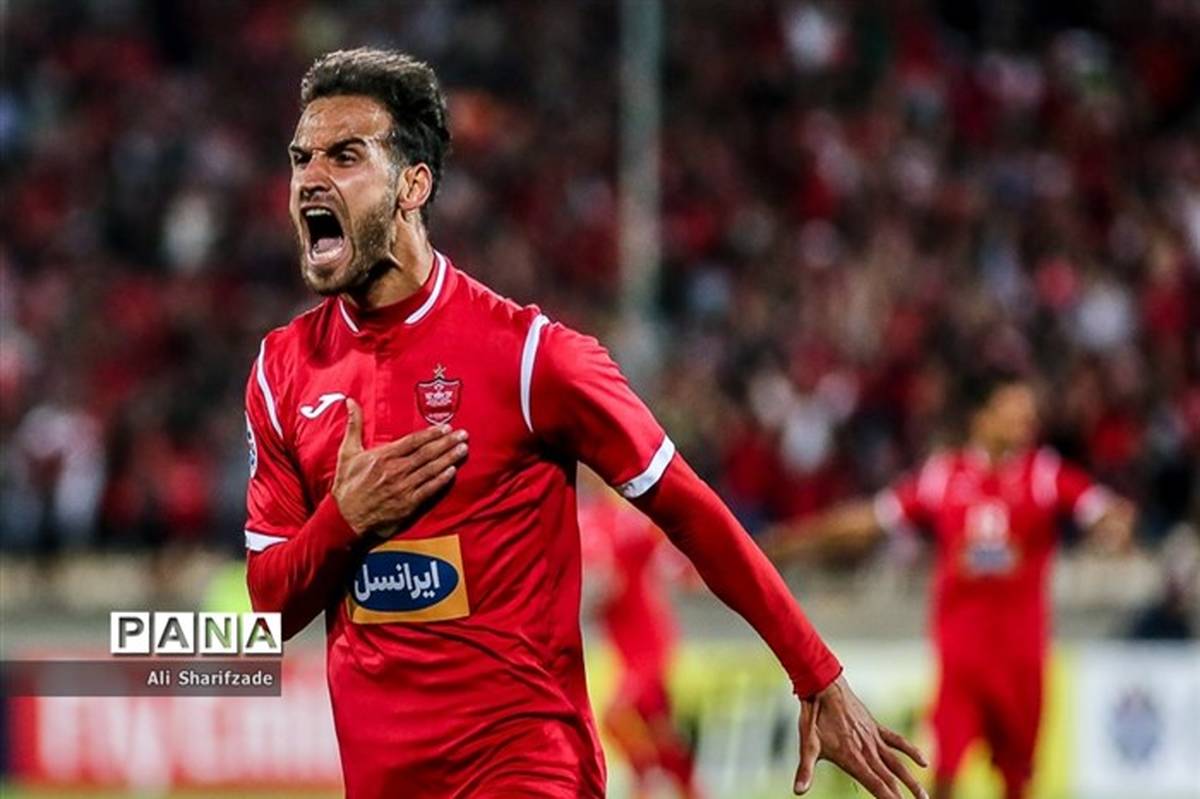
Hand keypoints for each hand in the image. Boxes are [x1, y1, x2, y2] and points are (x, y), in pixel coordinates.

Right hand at [331, 398, 466, 534]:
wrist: (344, 518)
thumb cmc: (347, 485)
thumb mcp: (347, 453)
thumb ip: (354, 426)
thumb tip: (351, 401)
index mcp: (383, 456)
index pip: (413, 441)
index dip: (431, 434)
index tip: (446, 427)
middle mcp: (395, 470)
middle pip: (427, 453)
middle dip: (447, 443)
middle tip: (464, 435)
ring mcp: (402, 488)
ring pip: (430, 470)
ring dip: (449, 459)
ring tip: (463, 449)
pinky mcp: (407, 504)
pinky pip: (428, 490)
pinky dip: (441, 480)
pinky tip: (453, 472)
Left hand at [795, 675, 927, 798]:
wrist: (824, 685)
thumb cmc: (814, 715)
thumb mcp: (807, 744)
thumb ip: (805, 770)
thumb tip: (797, 791)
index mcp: (852, 757)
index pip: (876, 785)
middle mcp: (867, 750)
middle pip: (890, 779)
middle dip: (902, 796)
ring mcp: (874, 738)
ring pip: (898, 764)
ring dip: (912, 781)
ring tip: (923, 797)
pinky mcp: (876, 727)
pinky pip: (898, 741)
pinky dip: (911, 751)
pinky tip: (924, 762)